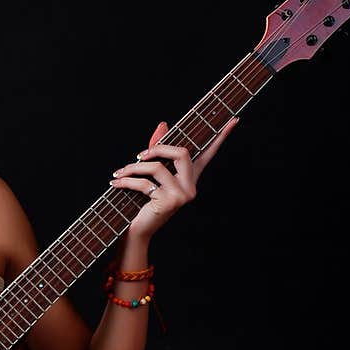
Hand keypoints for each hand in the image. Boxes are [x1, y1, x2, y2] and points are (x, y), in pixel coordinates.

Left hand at [110, 116, 238, 239]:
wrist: (138, 229)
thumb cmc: (144, 200)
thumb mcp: (151, 173)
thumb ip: (157, 148)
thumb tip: (163, 124)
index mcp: (190, 177)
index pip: (208, 153)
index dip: (221, 137)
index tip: (233, 120)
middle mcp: (191, 186)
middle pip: (181, 153)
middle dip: (157, 149)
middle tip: (138, 155)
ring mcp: (182, 195)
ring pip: (158, 167)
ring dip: (134, 168)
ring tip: (119, 173)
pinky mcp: (169, 202)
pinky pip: (145, 183)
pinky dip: (127, 181)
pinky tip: (115, 183)